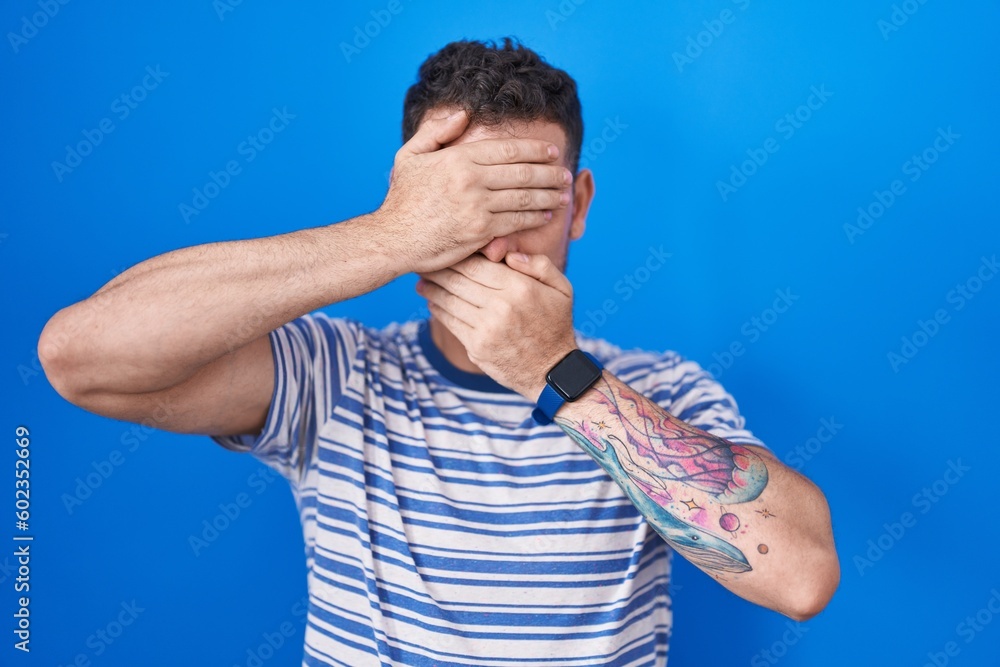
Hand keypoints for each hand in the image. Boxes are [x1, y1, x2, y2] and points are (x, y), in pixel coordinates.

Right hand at [375, 109, 572, 273]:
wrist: (393, 239)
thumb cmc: (401, 200)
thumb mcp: (410, 156)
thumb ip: (436, 132)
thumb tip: (463, 115)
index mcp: (458, 158)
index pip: (507, 149)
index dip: (534, 150)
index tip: (551, 152)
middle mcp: (471, 179)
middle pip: (522, 172)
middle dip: (549, 172)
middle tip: (565, 174)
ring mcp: (477, 206)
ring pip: (524, 197)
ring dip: (549, 195)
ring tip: (564, 194)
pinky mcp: (480, 231)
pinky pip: (516, 221)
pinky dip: (535, 217)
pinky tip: (546, 215)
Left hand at [416, 252, 576, 397]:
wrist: (551, 371)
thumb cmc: (555, 325)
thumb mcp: (562, 289)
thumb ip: (540, 265)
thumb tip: (509, 254)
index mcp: (520, 287)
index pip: (477, 264)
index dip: (457, 256)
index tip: (445, 251)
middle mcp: (501, 306)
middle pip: (458, 280)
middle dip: (438, 271)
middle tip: (424, 263)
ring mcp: (487, 328)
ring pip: (449, 301)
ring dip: (432, 290)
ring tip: (421, 282)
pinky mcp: (476, 346)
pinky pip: (450, 322)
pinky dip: (438, 310)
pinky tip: (432, 302)